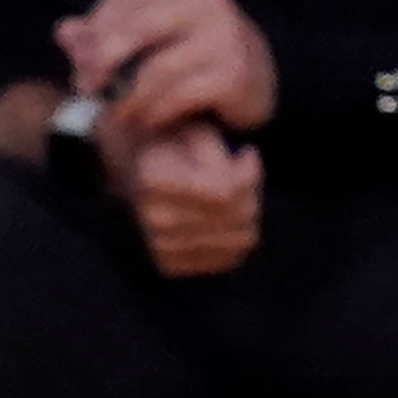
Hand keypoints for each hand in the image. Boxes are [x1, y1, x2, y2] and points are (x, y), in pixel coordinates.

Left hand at [57, 0, 277, 139]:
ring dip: (126, 100)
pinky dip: (154, 113)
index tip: (80, 64)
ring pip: (153, 72)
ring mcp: (225, 37)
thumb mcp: (147, 39)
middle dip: (101, 65)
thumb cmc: (188, 57)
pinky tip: (148, 120)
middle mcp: (208, 2)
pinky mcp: (235, 74)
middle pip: (133, 30)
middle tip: (88, 91)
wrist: (255, 82)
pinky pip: (176, 97)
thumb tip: (63, 31)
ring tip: (119, 113)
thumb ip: (102, 36)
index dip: (93, 33)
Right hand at [105, 117, 263, 277]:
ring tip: (235, 198)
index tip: (247, 154)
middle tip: (245, 177)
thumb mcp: (198, 133)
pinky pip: (230, 258)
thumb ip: (222, 152)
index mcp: (154, 180)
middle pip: (239, 216)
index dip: (250, 173)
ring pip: (241, 240)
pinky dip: (237, 240)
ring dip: (250, 218)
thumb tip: (239, 178)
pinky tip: (225, 221)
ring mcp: (160, 245)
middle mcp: (154, 217)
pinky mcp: (171, 265)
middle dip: (254, 194)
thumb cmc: (179, 148)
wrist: (143, 175)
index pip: (227, 192)